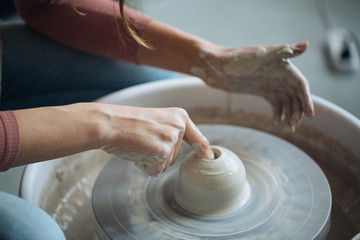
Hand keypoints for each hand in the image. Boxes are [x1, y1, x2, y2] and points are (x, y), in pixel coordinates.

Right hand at [100, 106, 212, 175]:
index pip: (197, 137)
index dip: (203, 150)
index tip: (209, 158)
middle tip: (142, 140)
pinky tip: (138, 152)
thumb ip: (170, 131)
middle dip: (158, 154)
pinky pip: (157, 169)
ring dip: (152, 160)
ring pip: (166, 164)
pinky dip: (146, 166)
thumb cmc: (127, 122)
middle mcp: (180, 126)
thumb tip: (175, 152)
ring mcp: (172, 138)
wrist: (111, 123)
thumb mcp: (156, 121)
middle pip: (175, 155)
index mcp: (179, 117)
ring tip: (139, 144)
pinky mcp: (163, 151)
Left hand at [191, 41, 314, 130]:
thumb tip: (307, 45)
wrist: (215, 67)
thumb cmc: (236, 58)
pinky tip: (276, 123)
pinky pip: (275, 104)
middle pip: (295, 95)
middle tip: (294, 125)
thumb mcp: (260, 55)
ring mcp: (270, 83)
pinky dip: (278, 113)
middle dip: (298, 110)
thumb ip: (283, 51)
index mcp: (282, 65)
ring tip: (288, 128)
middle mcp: (278, 74)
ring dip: (290, 114)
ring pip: (287, 101)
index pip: (300, 84)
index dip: (307, 99)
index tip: (309, 115)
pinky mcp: (261, 90)